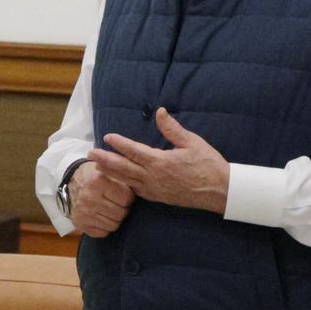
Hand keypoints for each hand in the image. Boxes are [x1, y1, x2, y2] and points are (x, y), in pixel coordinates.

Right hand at [67, 161, 135, 237]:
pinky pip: (102, 233)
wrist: (71, 183)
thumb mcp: (108, 171)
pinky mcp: (79, 223)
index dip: (128, 198)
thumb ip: (123, 178)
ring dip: (114, 219)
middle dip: (122, 209)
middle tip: (117, 204)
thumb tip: (141, 187)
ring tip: (109, 209)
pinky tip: (100, 216)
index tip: (124, 195)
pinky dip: (104, 226)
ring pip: (113, 225)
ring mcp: (83, 212)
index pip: (126, 199)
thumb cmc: (95, 177)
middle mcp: (89, 197)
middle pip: (121, 214)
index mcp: (98, 181)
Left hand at [88, 108, 229, 213]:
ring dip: (111, 173)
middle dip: (105, 160)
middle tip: (90, 154)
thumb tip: (160, 112)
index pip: (133, 151)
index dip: (119, 143)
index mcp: (160, 162)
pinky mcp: (159, 198)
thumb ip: (172, 128)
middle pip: (123, 168)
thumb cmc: (208, 164)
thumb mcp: (192, 142)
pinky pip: (137, 191)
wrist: (220, 191)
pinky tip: (119, 181)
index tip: (108, 136)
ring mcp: (155, 190)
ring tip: (97, 167)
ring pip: (127, 181)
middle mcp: (153, 177)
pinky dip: (125, 185)